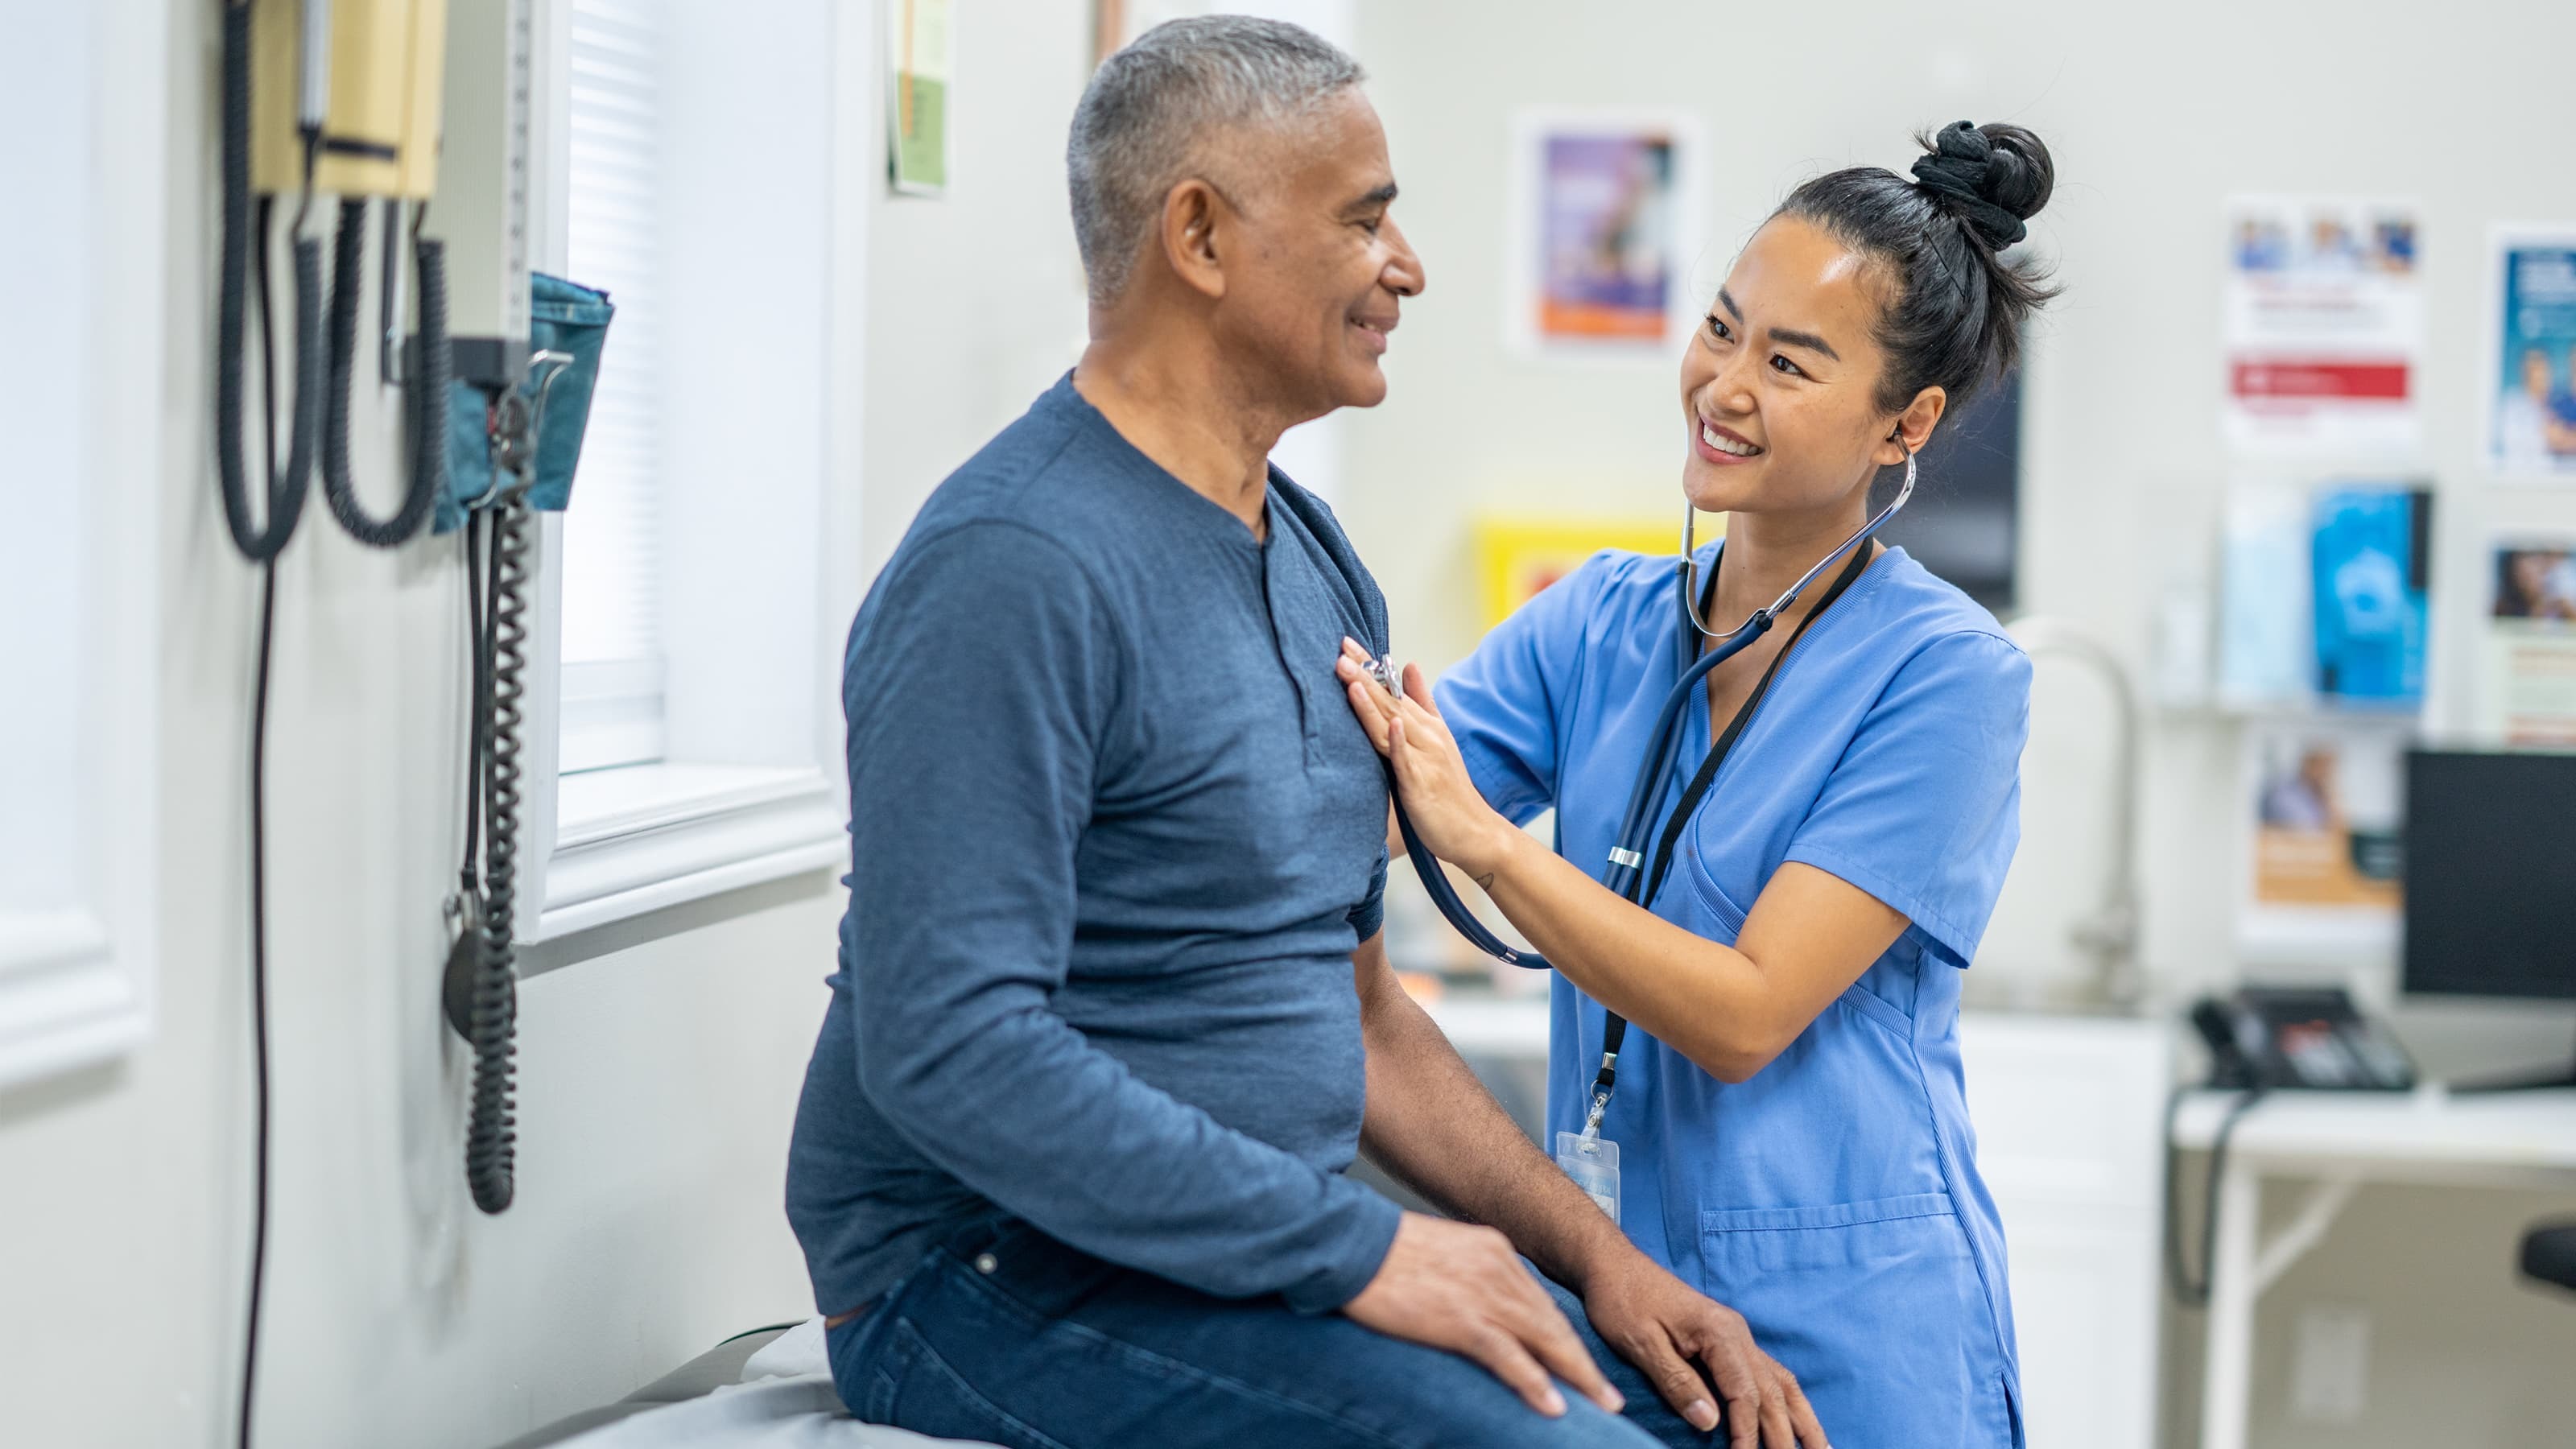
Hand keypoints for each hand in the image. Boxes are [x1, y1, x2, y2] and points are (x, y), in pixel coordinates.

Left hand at [1335, 640, 1516, 879]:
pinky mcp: (1421, 784)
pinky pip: (1407, 760)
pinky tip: (1389, 724)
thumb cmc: (1449, 789)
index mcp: (1426, 725)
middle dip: (1364, 676)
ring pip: (1395, 725)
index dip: (1370, 666)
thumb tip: (1410, 665)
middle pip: (1391, 701)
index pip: (1393, 689)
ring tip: (1350, 680)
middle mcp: (1426, 736)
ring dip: (1373, 702)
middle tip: (1339, 652)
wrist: (1474, 831)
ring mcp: (1425, 758)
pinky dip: (1398, 741)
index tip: (1346, 643)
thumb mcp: (1437, 738)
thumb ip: (1423, 702)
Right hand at [1344, 1212, 1623, 1419]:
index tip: (1581, 1362)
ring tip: (1600, 1404)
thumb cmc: (1386, 1251)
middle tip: (1609, 1395)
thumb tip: (1482, 1305)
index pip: (1541, 1302)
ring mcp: (1483, 1295)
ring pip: (1544, 1341)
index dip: (1564, 1337)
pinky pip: (1508, 1357)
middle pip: (1554, 1324)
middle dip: (1584, 1363)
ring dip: (1576, 1377)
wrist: (1353, 1243)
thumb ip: (1472, 1273)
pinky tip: (1552, 1404)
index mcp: (1495, 1251)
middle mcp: (1499, 1269)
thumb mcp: (1443, 1252)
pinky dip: (1534, 1383)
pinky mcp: (1461, 1319)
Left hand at [1581, 1250, 1827, 1447]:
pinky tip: (1796, 1419)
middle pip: (1771, 1393)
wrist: (1615, 1266)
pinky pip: (1770, 1374)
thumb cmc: (1622, 1302)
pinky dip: (1788, 1401)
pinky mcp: (1730, 1341)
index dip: (1747, 1433)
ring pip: (1782, 1383)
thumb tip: (1709, 1422)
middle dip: (1784, 1436)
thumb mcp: (1640, 1344)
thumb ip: (1676, 1382)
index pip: (1744, 1393)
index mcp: (1719, 1332)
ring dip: (1803, 1420)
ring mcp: (1737, 1336)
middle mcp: (1737, 1334)